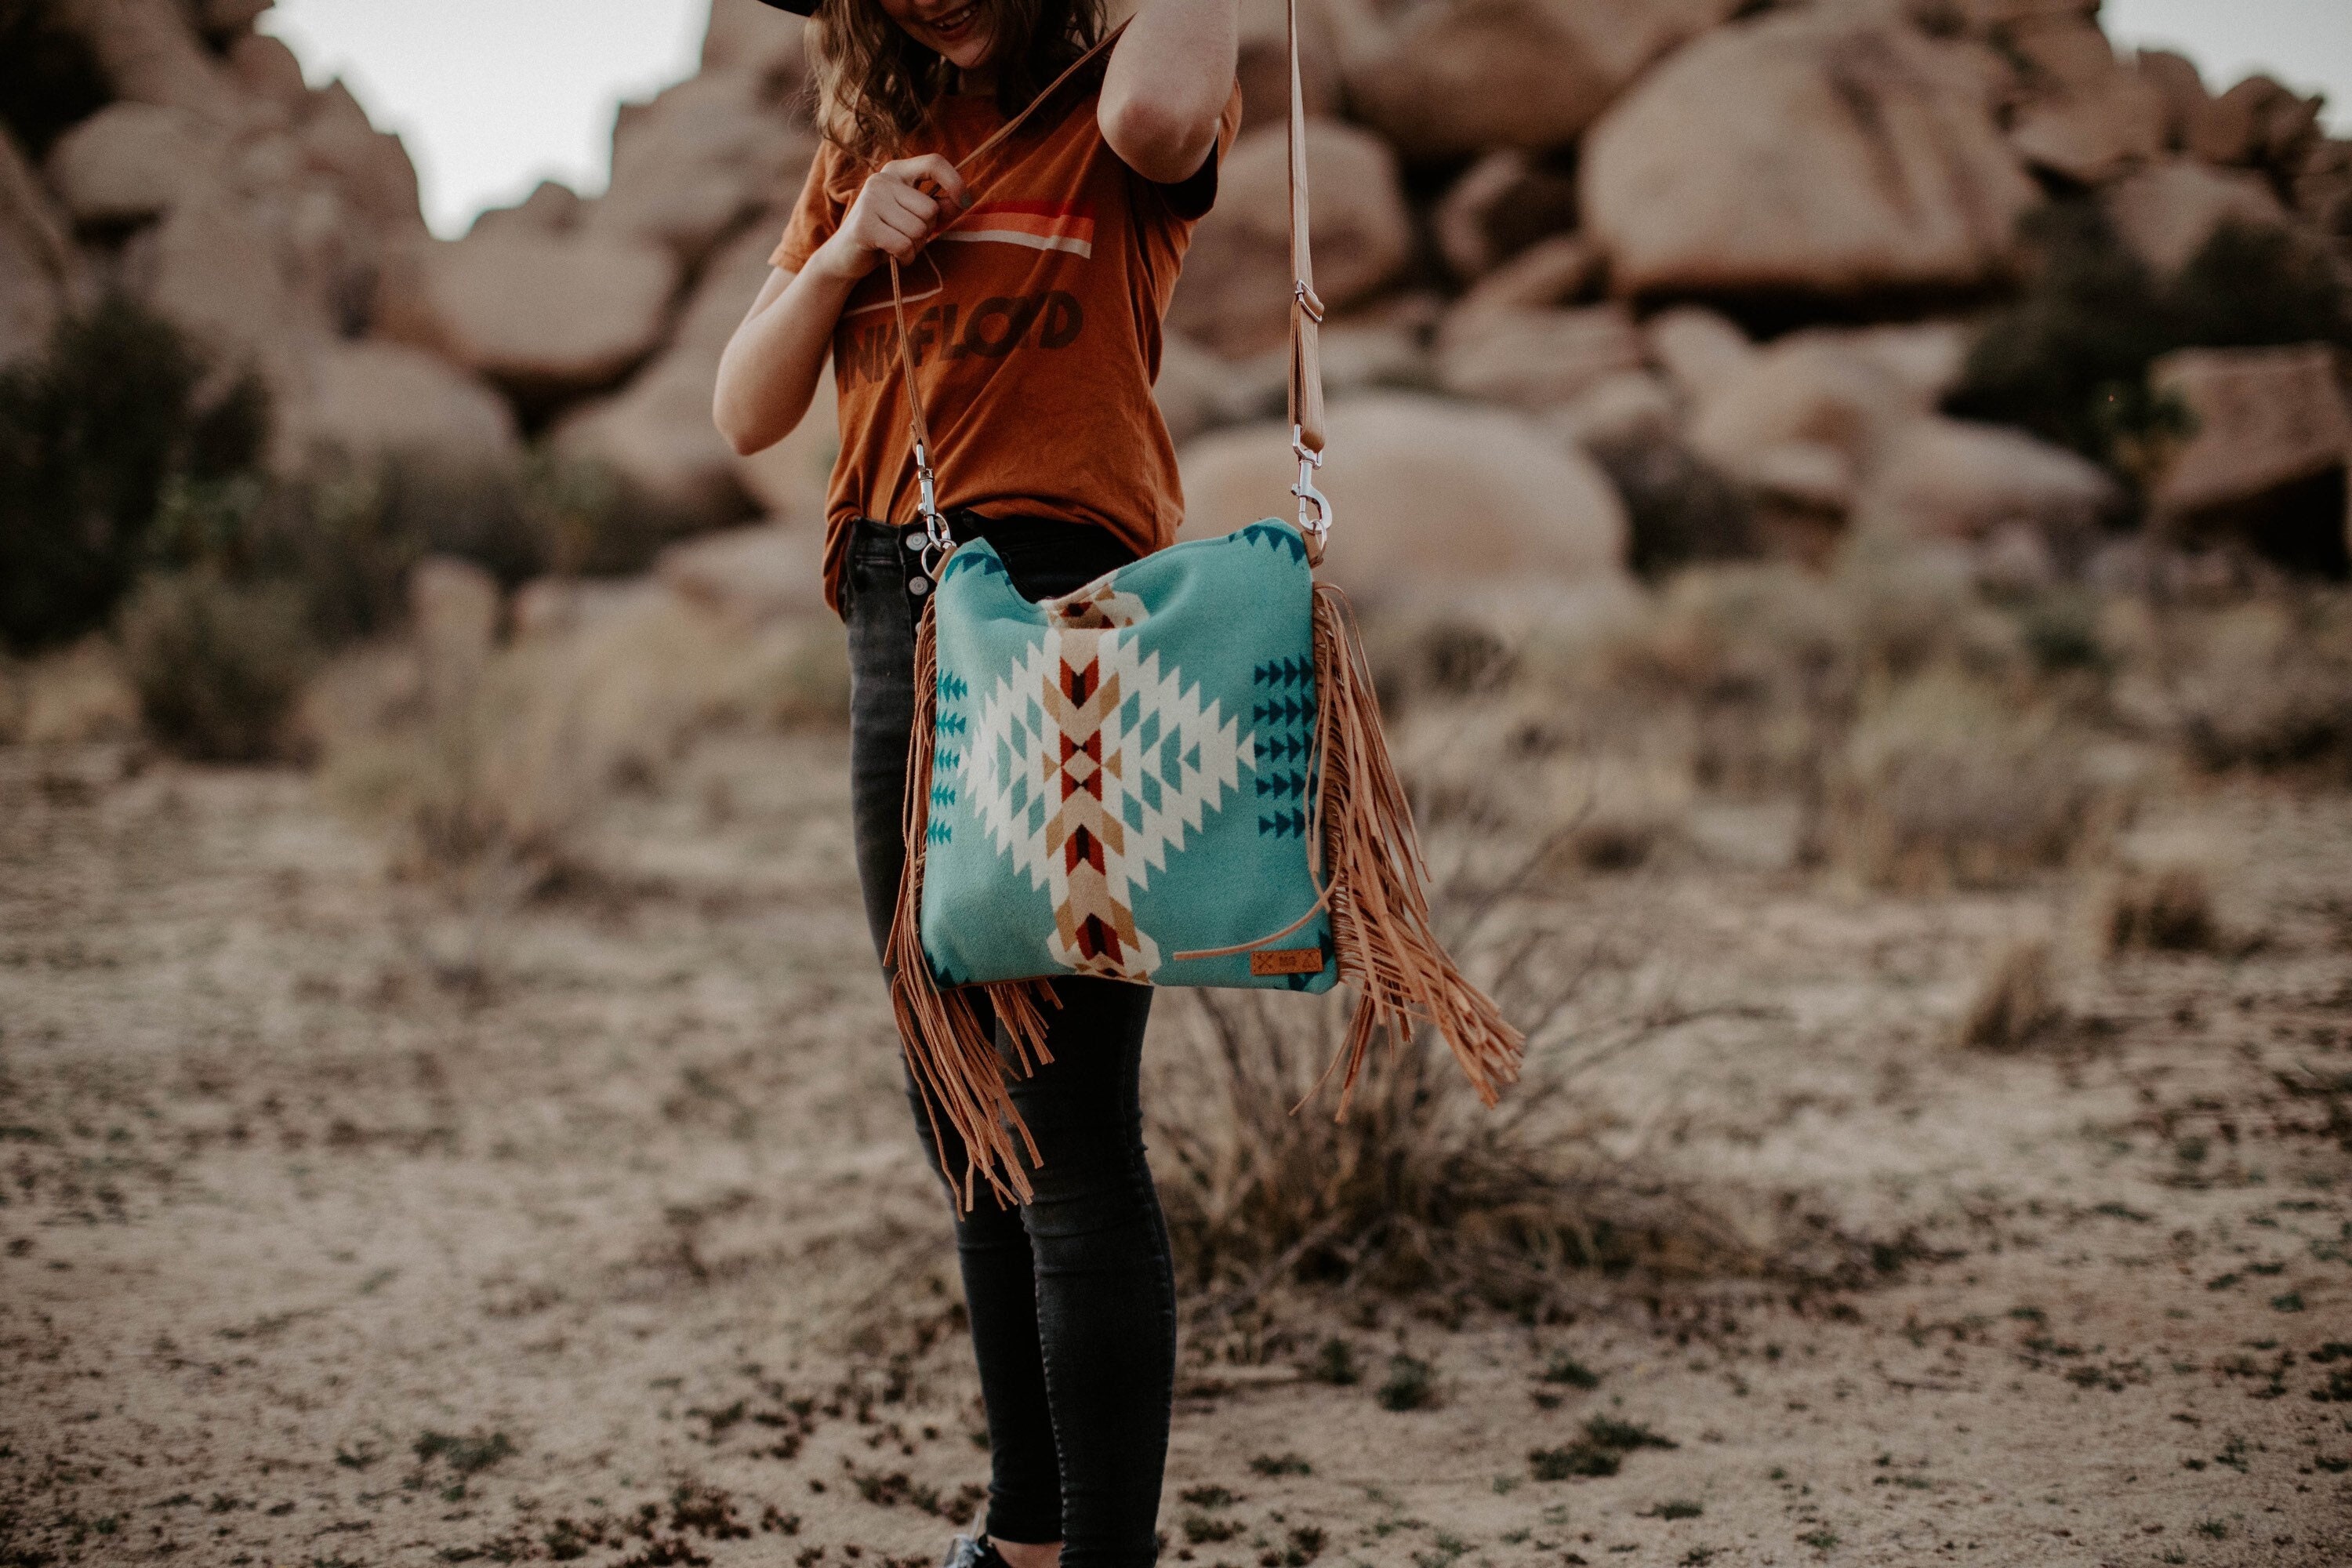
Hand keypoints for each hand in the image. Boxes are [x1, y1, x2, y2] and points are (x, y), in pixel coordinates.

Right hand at [812, 154, 971, 279]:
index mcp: (896, 171)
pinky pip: (904, 245)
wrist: (846, 257)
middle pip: (930, 208)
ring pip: (919, 229)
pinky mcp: (863, 225)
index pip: (934, 162)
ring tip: (898, 245)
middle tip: (907, 235)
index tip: (965, 201)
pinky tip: (893, 256)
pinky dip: (905, 257)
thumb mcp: (916, 217)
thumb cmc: (889, 235)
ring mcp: (870, 200)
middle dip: (927, 230)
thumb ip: (941, 207)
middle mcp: (881, 179)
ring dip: (915, 246)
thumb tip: (964, 199)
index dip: (955, 182)